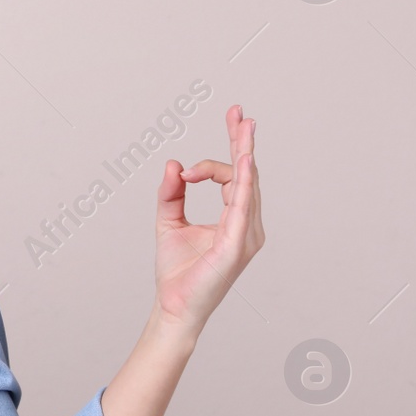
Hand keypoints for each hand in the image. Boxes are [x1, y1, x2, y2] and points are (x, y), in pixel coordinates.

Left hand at [153, 104, 263, 334]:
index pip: (233, 177)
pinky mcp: (236, 244)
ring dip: (243, 151)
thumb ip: (172, 193)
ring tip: (243, 124)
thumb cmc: (177, 271)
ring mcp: (246, 234)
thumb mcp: (168, 221)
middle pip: (246, 173)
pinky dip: (242, 180)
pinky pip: (242, 205)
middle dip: (242, 140)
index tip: (187, 169)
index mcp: (235, 219)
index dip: (213, 162)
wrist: (173, 305)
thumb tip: (174, 164)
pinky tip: (243, 159)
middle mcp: (247, 224)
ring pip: (246, 183)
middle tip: (239, 111)